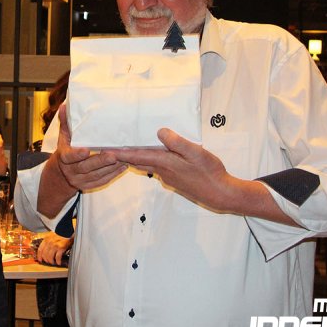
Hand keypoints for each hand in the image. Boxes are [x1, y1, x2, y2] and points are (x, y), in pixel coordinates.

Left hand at [35, 233, 72, 265]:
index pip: (40, 249)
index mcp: (46, 239)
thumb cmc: (60, 231)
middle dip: (46, 260)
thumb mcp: (51, 234)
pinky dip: (58, 261)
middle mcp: (49, 243)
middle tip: (48, 262)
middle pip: (45, 254)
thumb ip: (48, 240)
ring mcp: (55, 245)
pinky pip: (58, 257)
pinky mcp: (61, 247)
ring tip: (53, 262)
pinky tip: (58, 262)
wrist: (67, 229)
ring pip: (50, 257)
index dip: (39, 256)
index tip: (40, 260)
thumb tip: (46, 248)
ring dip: (51, 261)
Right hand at [38, 105, 125, 216]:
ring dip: (110, 168)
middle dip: (100, 161)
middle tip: (113, 155)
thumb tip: (64, 106)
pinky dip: (113, 175)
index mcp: (64, 157)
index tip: (86, 150)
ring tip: (123, 159)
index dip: (77, 155)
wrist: (61, 173)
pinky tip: (123, 167)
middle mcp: (71, 170)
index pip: (69, 157)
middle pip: (85, 167)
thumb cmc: (66, 149)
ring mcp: (79, 180)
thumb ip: (66, 123)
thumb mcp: (64, 136)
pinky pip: (102, 181)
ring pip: (96, 175)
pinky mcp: (88, 186)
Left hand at [114, 128, 234, 210]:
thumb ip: (177, 142)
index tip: (106, 150)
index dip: (121, 153)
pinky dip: (150, 161)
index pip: (137, 157)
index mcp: (165, 163)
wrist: (220, 194)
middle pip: (139, 162)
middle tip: (112, 147)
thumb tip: (160, 132)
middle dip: (125, 155)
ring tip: (128, 148)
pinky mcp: (175, 180)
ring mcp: (169, 177)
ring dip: (137, 158)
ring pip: (148, 166)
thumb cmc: (210, 172)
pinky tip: (155, 155)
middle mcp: (163, 172)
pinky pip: (158, 168)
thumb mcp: (195, 152)